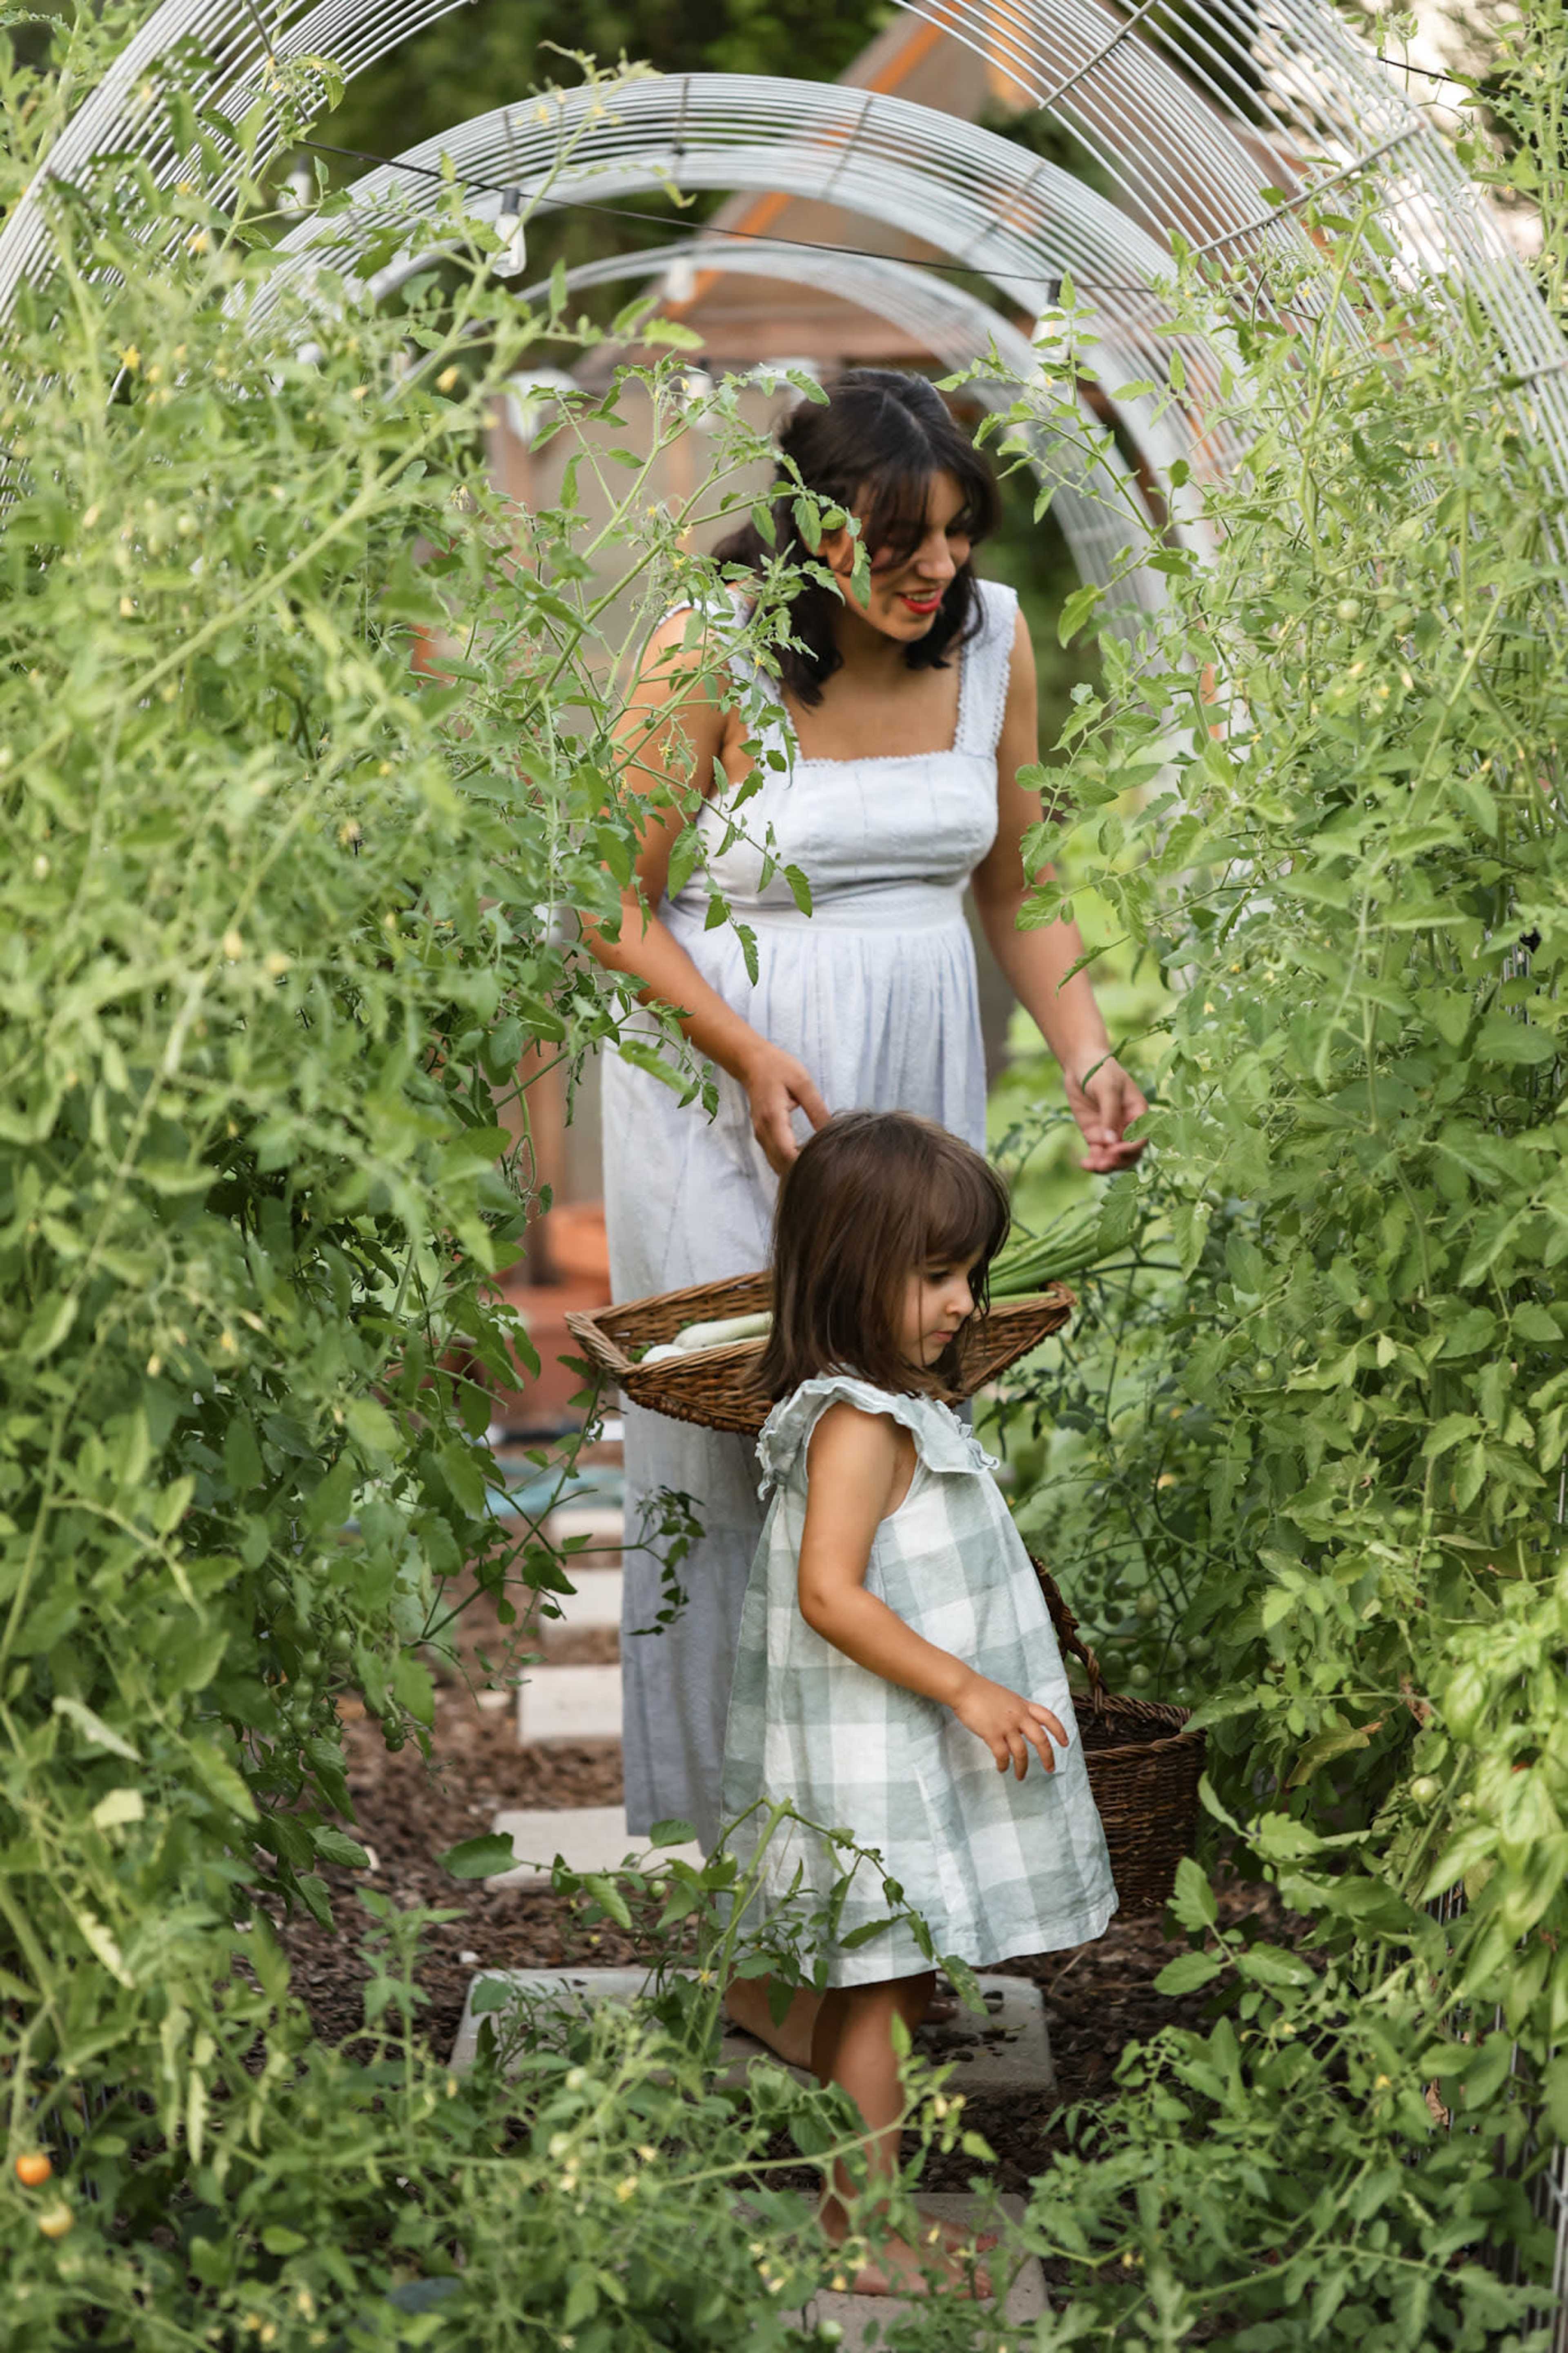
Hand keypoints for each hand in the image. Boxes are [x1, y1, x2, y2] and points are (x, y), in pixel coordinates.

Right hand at [740, 1042, 829, 1175]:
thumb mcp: (802, 1083)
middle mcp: (763, 1131)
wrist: (751, 1063)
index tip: (825, 1163)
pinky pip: (774, 1157)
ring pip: (776, 1164)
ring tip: (818, 1164)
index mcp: (773, 1118)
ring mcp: (760, 1135)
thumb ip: (816, 1108)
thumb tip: (830, 1132)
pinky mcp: (761, 1135)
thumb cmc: (778, 1068)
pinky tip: (805, 1157)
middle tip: (827, 1168)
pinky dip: (788, 1162)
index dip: (805, 1164)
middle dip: (802, 1170)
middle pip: (781, 1165)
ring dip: (795, 1168)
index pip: (787, 1154)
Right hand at [951, 1675, 1068, 1778]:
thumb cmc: (982, 1692)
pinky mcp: (992, 1733)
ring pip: (1021, 1752)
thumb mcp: (1007, 1697)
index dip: (1059, 1731)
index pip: (1048, 1717)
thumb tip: (1021, 1726)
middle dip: (1048, 1756)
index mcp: (1024, 1705)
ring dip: (1023, 1767)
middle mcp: (1019, 1716)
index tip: (1065, 1743)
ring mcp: (1006, 1725)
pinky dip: (1003, 1764)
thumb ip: (1017, 1710)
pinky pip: (1002, 1755)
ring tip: (1020, 1776)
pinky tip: (1002, 1768)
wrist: (965, 1688)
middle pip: (1040, 1739)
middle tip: (1051, 1769)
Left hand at [1064, 1053, 1147, 1174]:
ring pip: (1114, 1158)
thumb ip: (1110, 1115)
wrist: (1081, 1065)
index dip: (1131, 1148)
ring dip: (1106, 1166)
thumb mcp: (1107, 1089)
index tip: (1115, 1150)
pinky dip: (1093, 1162)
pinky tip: (1084, 1164)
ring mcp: (1112, 1133)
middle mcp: (1128, 1126)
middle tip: (1103, 1163)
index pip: (1141, 1138)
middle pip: (1130, 1154)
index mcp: (1139, 1114)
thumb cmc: (1101, 1071)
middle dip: (1119, 1161)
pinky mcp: (1096, 1135)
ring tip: (1092, 1166)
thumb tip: (1110, 1143)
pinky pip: (1098, 1154)